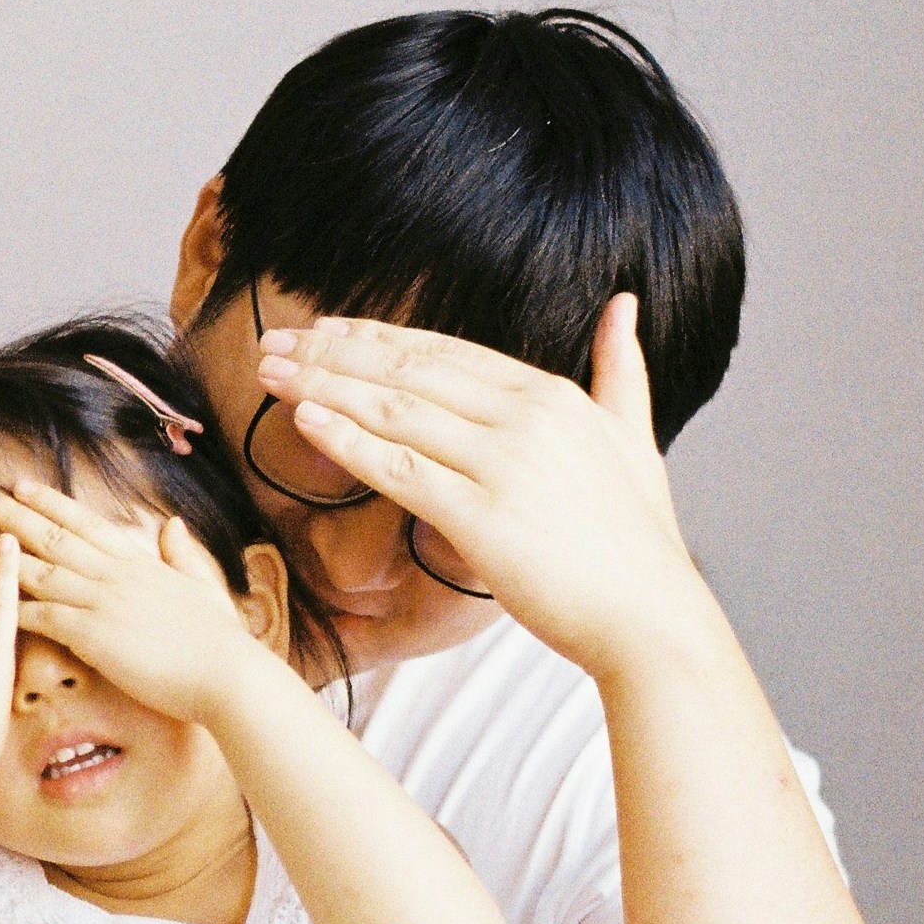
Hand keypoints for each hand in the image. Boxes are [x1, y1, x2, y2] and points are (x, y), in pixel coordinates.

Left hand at [0, 477, 272, 722]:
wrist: (229, 675)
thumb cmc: (220, 641)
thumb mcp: (202, 586)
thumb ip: (182, 555)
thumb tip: (174, 525)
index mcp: (138, 562)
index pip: (85, 523)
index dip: (49, 502)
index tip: (20, 484)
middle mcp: (115, 573)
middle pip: (52, 535)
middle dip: (10, 512)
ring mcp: (103, 601)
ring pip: (40, 568)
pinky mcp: (94, 635)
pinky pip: (43, 614)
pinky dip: (13, 604)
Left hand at [255, 294, 710, 682]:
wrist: (650, 617)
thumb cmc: (636, 541)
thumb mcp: (634, 438)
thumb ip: (621, 371)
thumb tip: (623, 306)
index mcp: (552, 395)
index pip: (444, 352)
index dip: (377, 338)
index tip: (326, 330)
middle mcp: (526, 417)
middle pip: (408, 371)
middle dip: (333, 353)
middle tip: (276, 343)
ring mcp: (504, 464)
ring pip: (394, 411)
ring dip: (323, 385)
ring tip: (272, 373)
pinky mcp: (482, 517)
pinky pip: (398, 468)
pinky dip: (346, 440)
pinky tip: (304, 420)